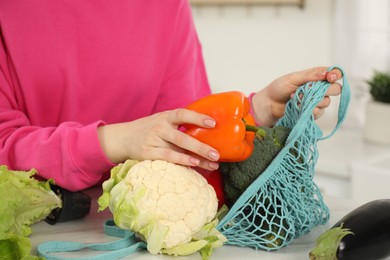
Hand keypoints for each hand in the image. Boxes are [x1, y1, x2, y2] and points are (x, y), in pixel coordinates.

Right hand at [97, 109, 219, 169]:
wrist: (123, 137)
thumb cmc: (150, 129)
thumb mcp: (162, 120)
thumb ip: (179, 123)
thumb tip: (208, 129)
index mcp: (165, 117)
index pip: (183, 114)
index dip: (198, 117)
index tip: (213, 123)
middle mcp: (159, 127)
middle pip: (183, 137)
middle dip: (201, 146)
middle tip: (217, 153)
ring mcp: (153, 141)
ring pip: (178, 150)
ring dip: (197, 158)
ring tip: (213, 164)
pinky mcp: (147, 154)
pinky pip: (167, 158)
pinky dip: (181, 161)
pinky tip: (193, 164)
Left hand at [251, 66, 341, 125]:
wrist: (269, 104)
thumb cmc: (279, 88)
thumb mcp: (293, 78)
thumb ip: (310, 75)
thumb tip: (326, 73)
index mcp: (316, 76)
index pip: (334, 73)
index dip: (336, 75)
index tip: (330, 77)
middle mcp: (319, 89)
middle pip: (336, 89)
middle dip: (327, 90)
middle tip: (312, 90)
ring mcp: (316, 102)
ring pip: (327, 102)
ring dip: (312, 100)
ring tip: (297, 97)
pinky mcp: (312, 113)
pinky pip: (319, 112)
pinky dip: (309, 109)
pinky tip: (298, 106)